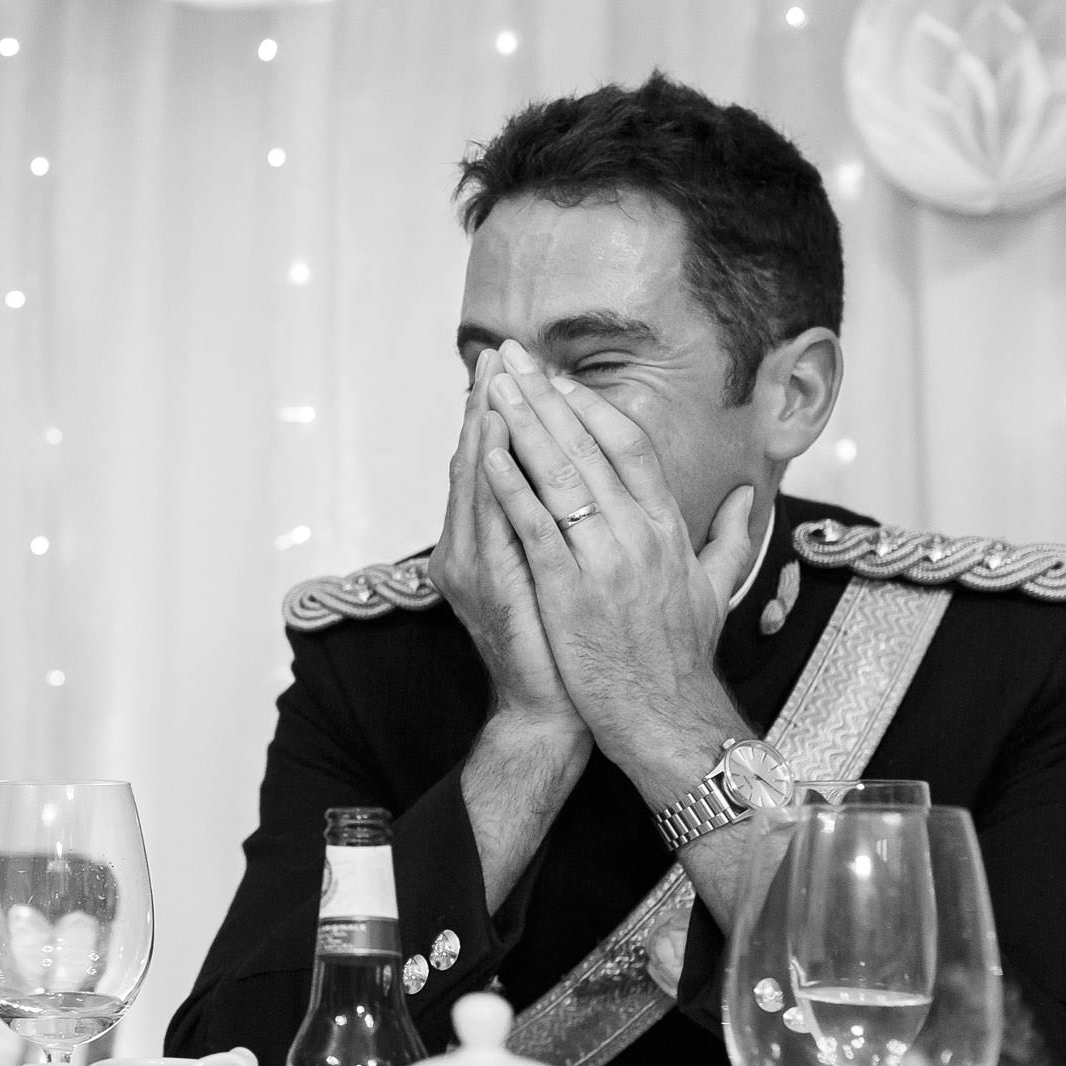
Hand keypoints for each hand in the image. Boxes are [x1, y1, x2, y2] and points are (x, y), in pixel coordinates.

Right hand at [430, 349, 583, 741]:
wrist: (551, 713)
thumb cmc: (565, 650)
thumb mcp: (564, 580)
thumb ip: (569, 534)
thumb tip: (594, 492)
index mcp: (490, 544)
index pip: (495, 465)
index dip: (504, 414)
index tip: (517, 368)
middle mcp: (471, 550)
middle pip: (478, 461)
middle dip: (491, 404)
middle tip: (500, 352)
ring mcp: (477, 567)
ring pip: (478, 482)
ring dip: (487, 427)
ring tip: (497, 379)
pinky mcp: (493, 586)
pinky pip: (492, 522)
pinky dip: (494, 480)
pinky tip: (499, 443)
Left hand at [478, 339, 756, 800]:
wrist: (665, 718)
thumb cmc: (680, 660)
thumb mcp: (717, 592)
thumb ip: (732, 539)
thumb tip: (751, 498)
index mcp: (670, 529)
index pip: (631, 446)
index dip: (592, 407)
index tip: (561, 379)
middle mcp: (640, 534)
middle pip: (589, 446)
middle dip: (548, 396)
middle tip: (514, 357)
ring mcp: (605, 559)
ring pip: (559, 474)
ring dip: (523, 424)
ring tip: (493, 386)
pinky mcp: (570, 589)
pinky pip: (535, 522)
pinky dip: (510, 482)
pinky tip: (486, 450)